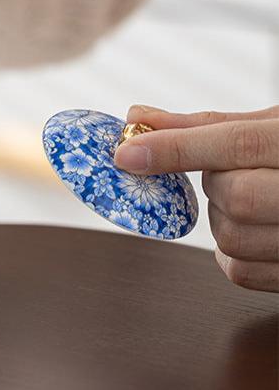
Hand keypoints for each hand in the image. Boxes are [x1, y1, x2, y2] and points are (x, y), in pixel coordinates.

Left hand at [114, 105, 278, 292]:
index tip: (126, 153)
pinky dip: (229, 253)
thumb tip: (138, 116)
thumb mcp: (276, 126)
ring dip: (220, 218)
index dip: (176, 148)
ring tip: (249, 199)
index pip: (237, 144)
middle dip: (216, 184)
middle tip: (231, 172)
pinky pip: (241, 273)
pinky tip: (251, 229)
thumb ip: (208, 126)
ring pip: (232, 240)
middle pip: (235, 197)